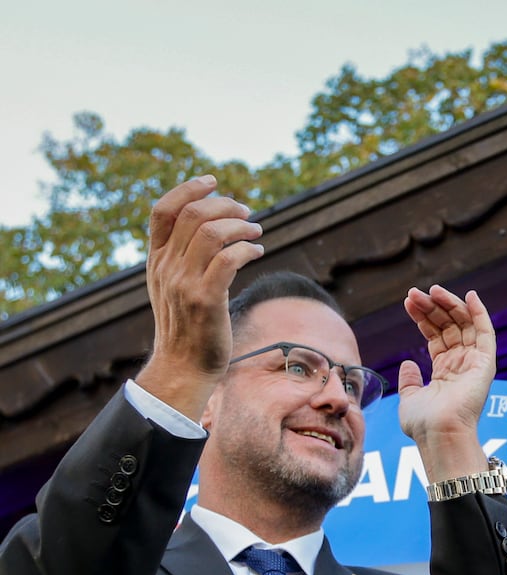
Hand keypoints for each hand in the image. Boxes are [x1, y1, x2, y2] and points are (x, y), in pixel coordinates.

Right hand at [136, 175, 262, 417]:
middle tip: (248, 212)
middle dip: (226, 206)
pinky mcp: (206, 299)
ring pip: (212, 233)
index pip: (162, 210)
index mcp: (155, 260)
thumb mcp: (174, 287)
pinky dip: (247, 249)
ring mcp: (184, 283)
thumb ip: (182, 258)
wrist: (183, 367)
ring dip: (241, 226)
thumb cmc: (187, 327)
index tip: (213, 181)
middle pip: (193, 215)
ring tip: (257, 232)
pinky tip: (257, 252)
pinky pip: (228, 259)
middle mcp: (165, 267)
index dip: (188, 189)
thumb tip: (208, 229)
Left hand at [398, 285, 497, 480]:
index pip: (437, 336)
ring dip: (449, 304)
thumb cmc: (424, 424)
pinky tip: (470, 295)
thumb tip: (408, 364)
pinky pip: (486, 332)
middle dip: (432, 307)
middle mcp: (461, 366)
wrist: (439, 433)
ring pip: (465, 324)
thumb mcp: (410, 398)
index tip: (409, 302)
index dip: (423, 318)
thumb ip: (410, 381)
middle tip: (415, 293)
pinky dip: (480, 312)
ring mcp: (474, 363)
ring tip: (430, 290)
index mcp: (445, 373)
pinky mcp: (485, 363)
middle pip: (449, 326)